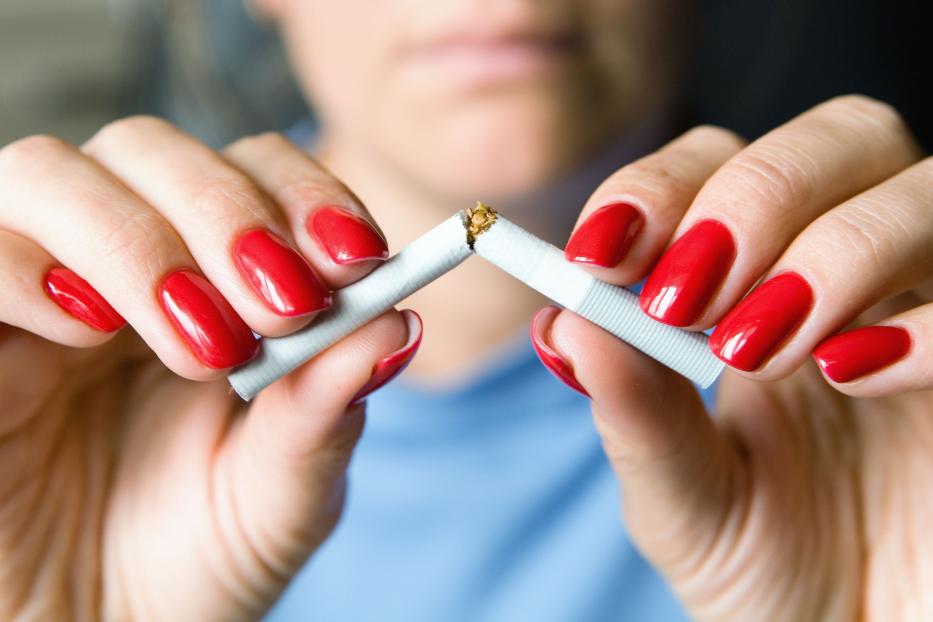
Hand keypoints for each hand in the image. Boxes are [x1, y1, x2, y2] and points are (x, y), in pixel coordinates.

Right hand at [0, 118, 414, 619]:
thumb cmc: (197, 559)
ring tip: (203, 345)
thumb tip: (399, 326)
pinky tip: (87, 330)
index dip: (305, 194)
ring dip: (140, 242)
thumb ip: (328, 412)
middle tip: (285, 306)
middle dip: (228, 212)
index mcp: (212, 280)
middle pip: (151, 150)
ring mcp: (33, 290)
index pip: (254, 173)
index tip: (358, 260)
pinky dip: (27, 270)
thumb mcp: (282, 494)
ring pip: (51, 174)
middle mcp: (120, 263)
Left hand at [535, 96, 932, 619]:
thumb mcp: (681, 497)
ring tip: (757, 346)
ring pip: (924, 192)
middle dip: (752, 196)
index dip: (661, 187)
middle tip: (689, 296)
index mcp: (762, 283)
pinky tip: (853, 373)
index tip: (600, 253)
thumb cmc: (768, 570)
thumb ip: (633, 411)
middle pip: (839, 137)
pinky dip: (928, 325)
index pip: (720, 165)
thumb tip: (561, 321)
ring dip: (832, 249)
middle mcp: (857, 276)